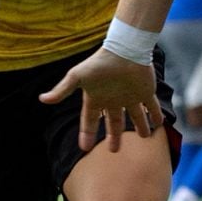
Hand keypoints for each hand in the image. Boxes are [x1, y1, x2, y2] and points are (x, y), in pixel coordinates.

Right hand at [39, 47, 160, 153]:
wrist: (124, 49)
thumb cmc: (100, 63)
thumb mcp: (78, 77)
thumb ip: (62, 90)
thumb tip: (42, 99)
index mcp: (97, 98)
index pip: (90, 120)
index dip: (86, 134)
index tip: (84, 149)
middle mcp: (114, 99)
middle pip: (114, 122)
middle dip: (114, 136)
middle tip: (114, 151)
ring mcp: (130, 96)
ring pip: (136, 116)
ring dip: (140, 126)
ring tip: (145, 136)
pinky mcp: (145, 91)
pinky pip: (152, 106)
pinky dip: (156, 115)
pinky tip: (159, 124)